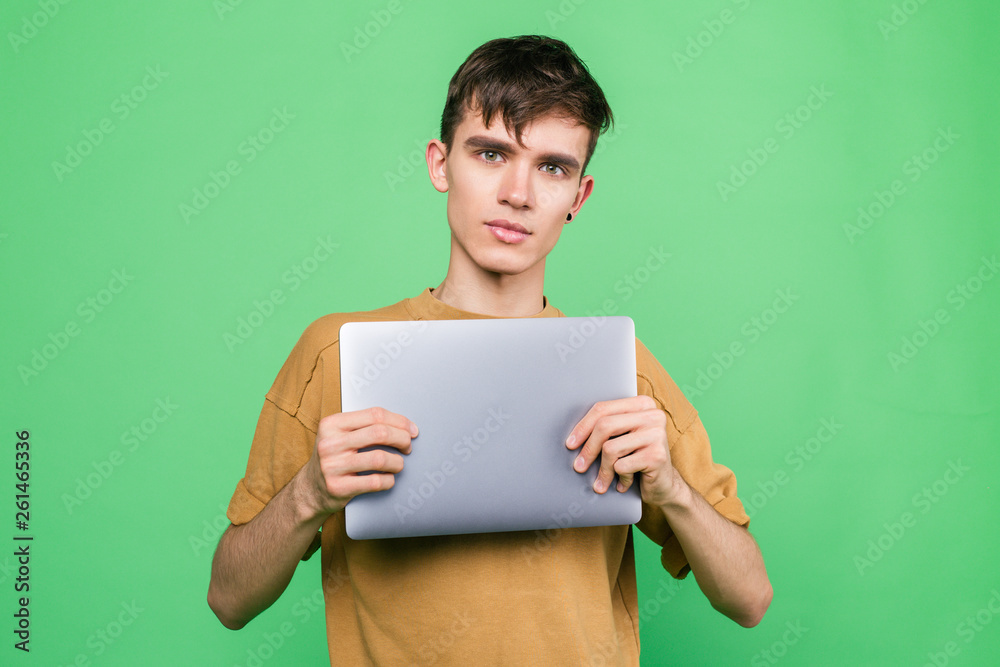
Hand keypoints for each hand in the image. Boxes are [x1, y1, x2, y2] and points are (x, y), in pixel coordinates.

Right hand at [299, 406, 417, 517]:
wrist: (310, 490)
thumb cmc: (334, 458)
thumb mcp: (340, 435)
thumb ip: (365, 426)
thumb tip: (405, 426)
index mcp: (332, 424)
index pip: (375, 414)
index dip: (399, 421)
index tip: (412, 430)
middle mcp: (330, 443)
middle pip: (380, 433)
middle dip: (402, 439)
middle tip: (408, 447)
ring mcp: (332, 466)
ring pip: (380, 458)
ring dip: (397, 462)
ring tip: (398, 464)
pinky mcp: (337, 487)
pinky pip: (375, 482)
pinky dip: (388, 481)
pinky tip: (388, 479)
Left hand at [564, 395, 677, 507]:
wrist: (665, 485)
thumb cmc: (638, 459)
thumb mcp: (623, 438)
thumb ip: (606, 428)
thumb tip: (573, 437)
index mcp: (642, 404)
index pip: (603, 409)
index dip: (582, 427)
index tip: (570, 444)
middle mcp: (652, 415)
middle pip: (605, 426)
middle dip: (588, 449)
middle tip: (579, 466)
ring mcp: (657, 434)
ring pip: (611, 448)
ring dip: (603, 470)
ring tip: (603, 481)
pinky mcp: (657, 455)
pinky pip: (622, 466)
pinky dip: (619, 478)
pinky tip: (624, 483)